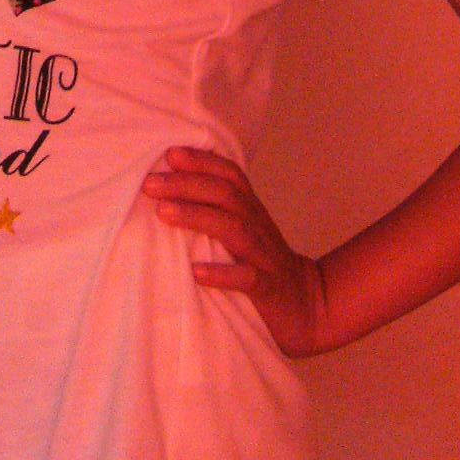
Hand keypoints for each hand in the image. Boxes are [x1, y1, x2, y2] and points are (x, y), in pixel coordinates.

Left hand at [144, 147, 330, 358]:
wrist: (310, 306)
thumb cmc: (262, 265)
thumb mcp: (242, 231)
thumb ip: (215, 210)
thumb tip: (166, 193)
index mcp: (250, 211)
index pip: (230, 175)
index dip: (202, 161)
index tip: (169, 153)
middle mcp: (258, 226)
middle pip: (226, 195)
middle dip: (186, 184)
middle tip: (149, 183)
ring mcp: (265, 257)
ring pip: (235, 229)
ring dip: (198, 217)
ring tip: (163, 212)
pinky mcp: (270, 289)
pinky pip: (249, 278)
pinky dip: (223, 274)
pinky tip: (196, 272)